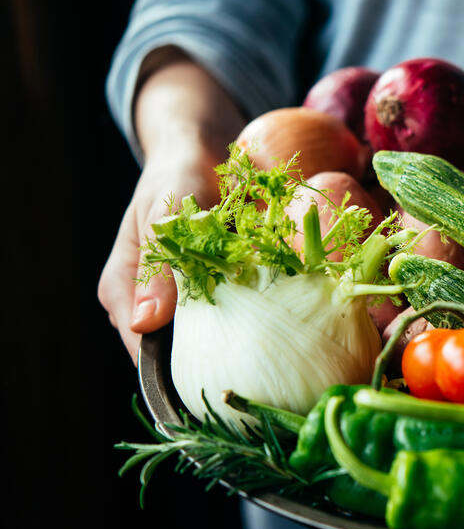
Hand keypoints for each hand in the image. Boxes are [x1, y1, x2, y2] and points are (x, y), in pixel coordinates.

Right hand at [97, 57, 243, 359]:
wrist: (200, 147)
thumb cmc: (176, 173)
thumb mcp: (163, 210)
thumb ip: (158, 264)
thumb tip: (145, 323)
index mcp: (122, 291)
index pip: (142, 354)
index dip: (176, 374)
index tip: (222, 382)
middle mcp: (146, 301)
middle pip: (175, 353)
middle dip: (213, 359)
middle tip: (257, 363)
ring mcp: (178, 296)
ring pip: (205, 336)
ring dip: (236, 336)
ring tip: (271, 344)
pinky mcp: (209, 286)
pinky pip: (229, 312)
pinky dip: (249, 312)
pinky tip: (276, 315)